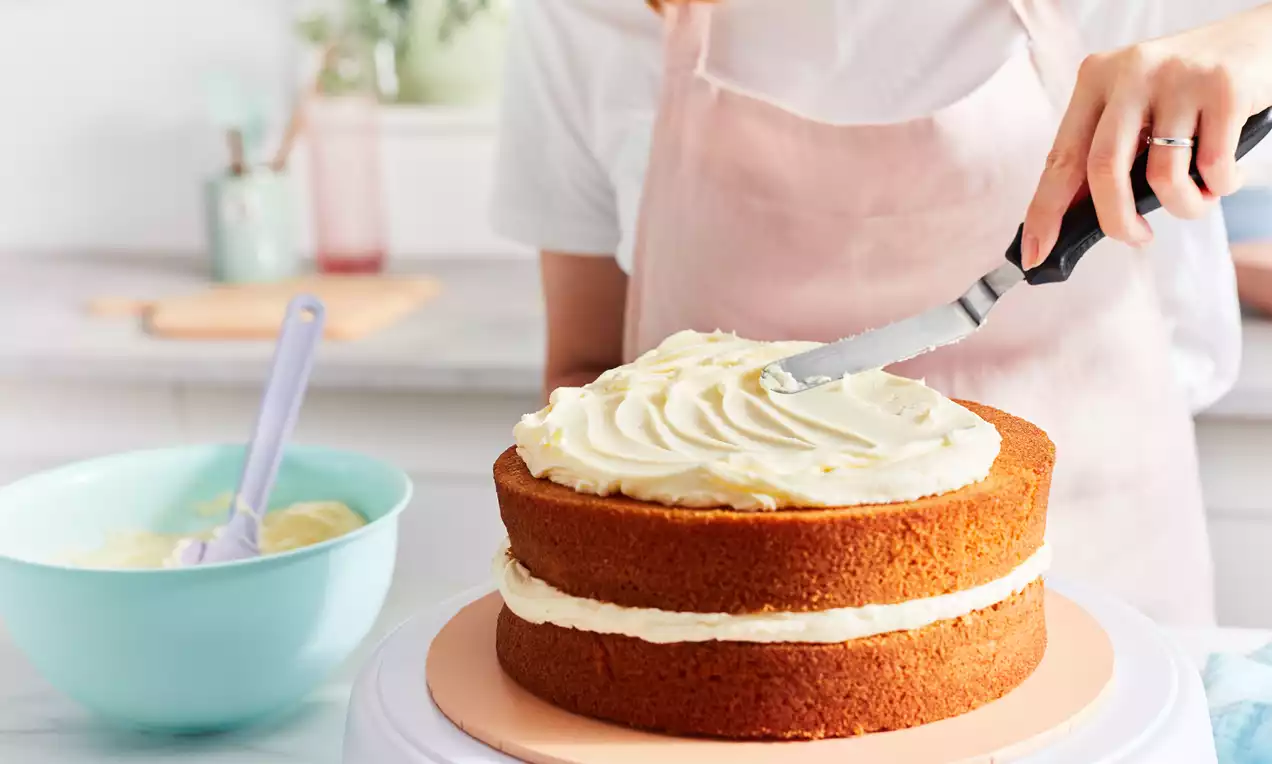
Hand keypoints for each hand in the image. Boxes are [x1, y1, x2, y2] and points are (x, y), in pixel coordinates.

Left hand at [1021, 4, 1271, 269]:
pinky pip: (1213, 167)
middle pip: (1103, 169)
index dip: (1044, 212)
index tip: (1033, 254)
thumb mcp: (1135, 106)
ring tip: (1197, 198)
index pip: (1060, 157)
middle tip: (1136, 238)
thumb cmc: (1186, 90)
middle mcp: (1130, 74)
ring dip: (1184, 207)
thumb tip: (1074, 219)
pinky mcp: (1224, 88)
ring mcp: (1177, 78)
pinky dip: (1220, 187)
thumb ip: (1106, 150)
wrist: (1259, 40)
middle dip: (1116, 221)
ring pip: (1163, 176)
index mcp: (1095, 80)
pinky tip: (1224, 176)